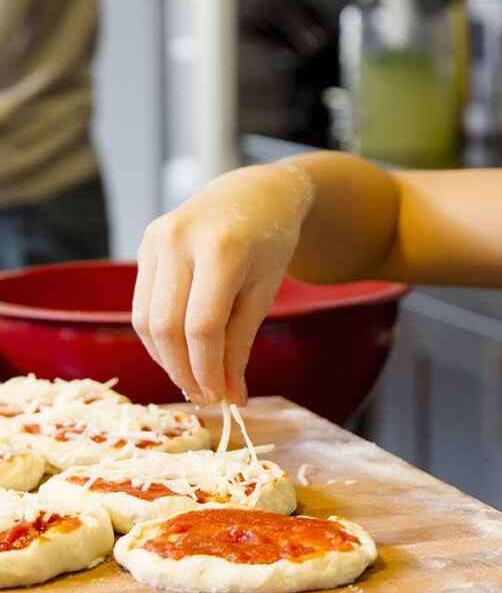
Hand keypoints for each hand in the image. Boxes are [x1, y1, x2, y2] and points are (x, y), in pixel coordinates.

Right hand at [131, 161, 311, 406]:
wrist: (257, 193)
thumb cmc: (270, 243)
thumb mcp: (264, 292)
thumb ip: (242, 344)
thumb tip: (229, 399)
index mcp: (221, 248)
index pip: (202, 326)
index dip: (207, 370)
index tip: (219, 398)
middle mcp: (180, 238)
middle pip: (166, 326)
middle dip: (183, 371)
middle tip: (204, 397)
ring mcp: (157, 238)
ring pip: (145, 319)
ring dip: (166, 359)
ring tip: (192, 378)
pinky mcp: (146, 242)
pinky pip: (142, 302)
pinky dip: (158, 336)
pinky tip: (180, 350)